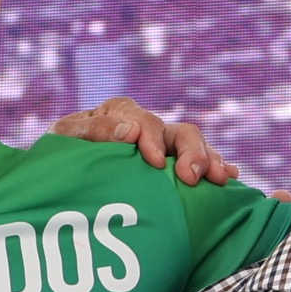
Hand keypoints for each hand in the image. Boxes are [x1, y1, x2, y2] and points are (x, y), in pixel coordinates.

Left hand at [47, 95, 241, 185]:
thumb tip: (129, 130)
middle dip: (191, 153)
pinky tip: (230, 176)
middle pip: (180, 133)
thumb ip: (94, 130)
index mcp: (122, 113)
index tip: (154, 163)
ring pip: (195, 147)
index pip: (145, 123)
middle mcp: (148, 127)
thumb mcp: (67, 137)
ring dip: (209, 161)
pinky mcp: (172, 167)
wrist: (60, 170)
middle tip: (191, 178)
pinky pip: (201, 164)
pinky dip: (217, 167)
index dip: (152, 141)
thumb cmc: (61, 152)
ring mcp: (163, 147)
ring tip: (220, 178)